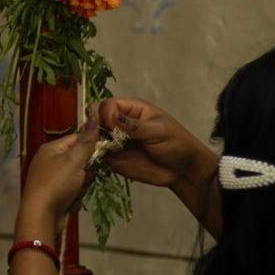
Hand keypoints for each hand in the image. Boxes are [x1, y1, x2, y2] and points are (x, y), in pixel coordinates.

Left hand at [19, 125, 100, 237]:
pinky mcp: (56, 196)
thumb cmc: (57, 184)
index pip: (77, 139)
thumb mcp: (74, 160)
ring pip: (80, 179)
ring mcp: (52, 180)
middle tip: (80, 179)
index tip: (104, 153)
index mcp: (51, 149)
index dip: (91, 145)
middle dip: (85, 173)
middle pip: (80, 161)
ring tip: (73, 194)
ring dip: (81, 188)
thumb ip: (86, 141)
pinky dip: (74, 199)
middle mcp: (50, 162)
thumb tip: (93, 117)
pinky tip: (68, 204)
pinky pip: (74, 193)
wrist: (42, 217)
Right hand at [94, 97, 215, 196]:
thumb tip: (113, 118)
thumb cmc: (177, 144)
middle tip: (101, 137)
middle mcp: (120, 123)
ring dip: (92, 140)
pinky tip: (99, 158)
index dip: (105, 114)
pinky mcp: (114, 157)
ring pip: (93, 135)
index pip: (108, 104)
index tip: (112, 127)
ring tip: (100, 149)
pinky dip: (94, 155)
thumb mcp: (159, 131)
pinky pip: (97, 154)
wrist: (183, 170)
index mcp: (132, 110)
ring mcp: (115, 140)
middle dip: (94, 125)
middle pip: (96, 117)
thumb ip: (135, 126)